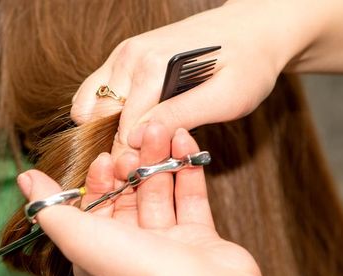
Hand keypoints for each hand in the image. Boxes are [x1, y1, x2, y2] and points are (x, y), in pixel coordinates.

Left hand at [16, 125, 261, 275]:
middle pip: (125, 197)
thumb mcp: (78, 236)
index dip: (96, 180)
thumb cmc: (137, 270)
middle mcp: (129, 253)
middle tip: (139, 135)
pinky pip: (189, 196)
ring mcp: (166, 245)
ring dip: (159, 158)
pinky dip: (187, 167)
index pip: (91, 210)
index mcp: (95, 257)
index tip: (106, 157)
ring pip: (158, 191)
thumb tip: (26, 178)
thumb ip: (50, 206)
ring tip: (163, 128)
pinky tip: (184, 140)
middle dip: (132, 163)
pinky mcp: (199, 238)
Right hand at [71, 1, 301, 148]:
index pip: (122, 129)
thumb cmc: (248, 63)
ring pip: (89, 105)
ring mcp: (123, 54)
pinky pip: (95, 93)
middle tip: (138, 167)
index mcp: (153, 66)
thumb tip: (137, 137)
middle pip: (98, 118)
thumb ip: (181, 115)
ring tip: (133, 148)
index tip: (143, 178)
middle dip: (112, 147)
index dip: (130, 160)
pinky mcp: (124, 57)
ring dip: (102, 131)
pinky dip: (102, 115)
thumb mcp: (226, 97)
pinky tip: (130, 127)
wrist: (254, 29)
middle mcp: (130, 57)